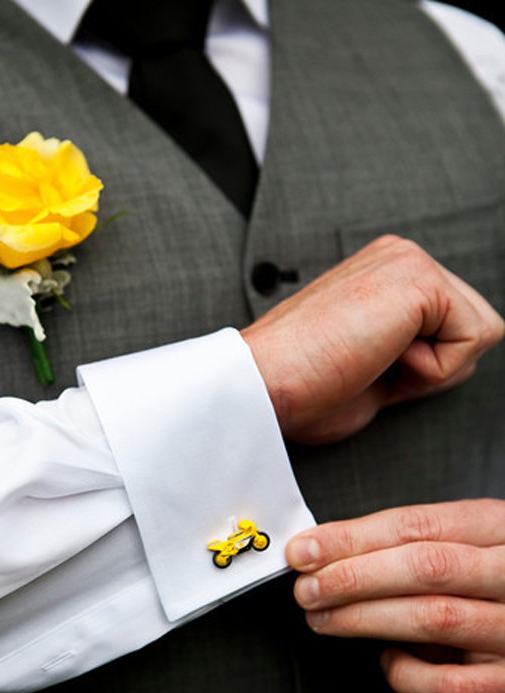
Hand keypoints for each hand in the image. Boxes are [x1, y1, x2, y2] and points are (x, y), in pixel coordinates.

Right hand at [242, 235, 503, 442]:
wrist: (263, 384)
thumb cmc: (302, 387)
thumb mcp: (374, 366)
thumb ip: (415, 350)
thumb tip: (462, 358)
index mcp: (386, 272)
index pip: (452, 328)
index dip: (421, 370)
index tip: (362, 369)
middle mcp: (401, 256)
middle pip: (473, 327)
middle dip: (434, 366)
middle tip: (367, 367)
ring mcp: (410, 261)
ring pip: (479, 333)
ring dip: (431, 368)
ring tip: (370, 361)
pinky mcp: (421, 279)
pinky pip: (473, 341)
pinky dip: (432, 371)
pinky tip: (378, 358)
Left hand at [285, 499, 504, 692]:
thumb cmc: (488, 585)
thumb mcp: (464, 545)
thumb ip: (407, 546)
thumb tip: (323, 554)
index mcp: (499, 527)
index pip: (417, 526)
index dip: (352, 538)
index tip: (304, 551)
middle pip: (426, 567)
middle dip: (353, 578)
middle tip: (308, 589)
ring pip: (435, 619)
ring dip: (365, 619)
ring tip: (324, 618)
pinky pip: (452, 684)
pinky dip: (408, 674)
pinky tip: (388, 661)